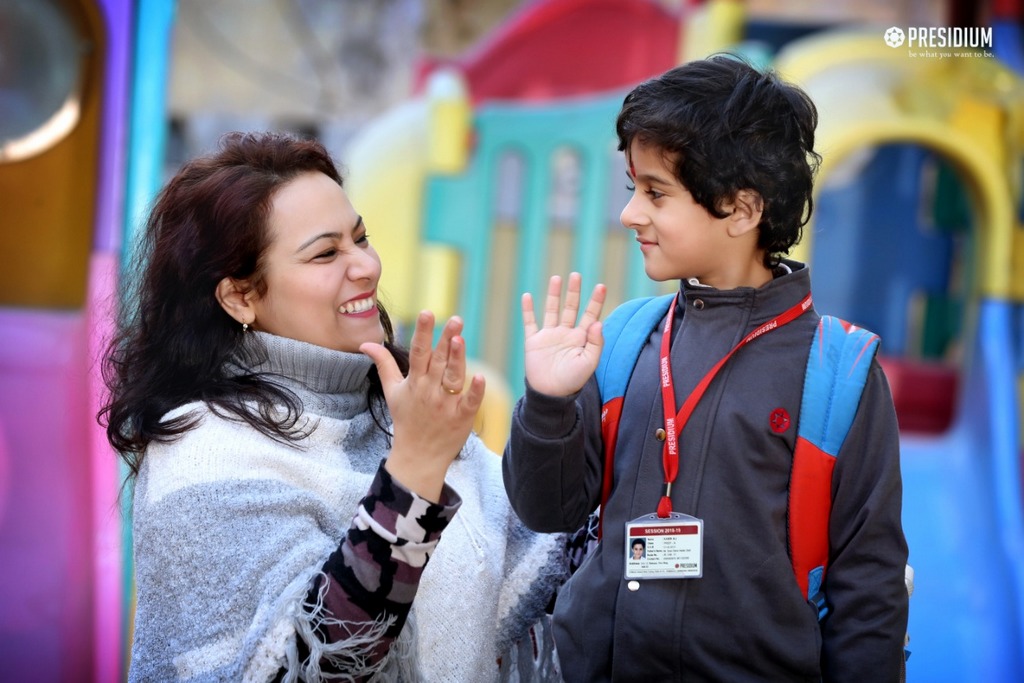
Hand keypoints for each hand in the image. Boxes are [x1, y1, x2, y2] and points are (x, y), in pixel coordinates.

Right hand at [361, 311, 484, 500]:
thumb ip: (383, 364)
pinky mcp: (462, 417)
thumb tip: (365, 343)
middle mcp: (430, 391)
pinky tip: (480, 377)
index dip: (423, 332)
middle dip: (446, 339)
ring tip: (460, 339)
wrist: (418, 456)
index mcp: (415, 382)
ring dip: (458, 359)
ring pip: (453, 377)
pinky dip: (474, 391)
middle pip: (439, 361)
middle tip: (456, 319)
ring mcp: (446, 404)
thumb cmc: (406, 420)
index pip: (418, 352)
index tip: (427, 313)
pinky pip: (469, 402)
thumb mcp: (392, 391)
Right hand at [522, 272, 605, 395]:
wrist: (550, 394)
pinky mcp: (534, 341)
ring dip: (554, 294)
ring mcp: (549, 336)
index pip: (590, 315)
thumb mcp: (589, 363)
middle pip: (571, 307)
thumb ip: (595, 343)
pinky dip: (528, 310)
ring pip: (552, 310)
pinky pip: (530, 322)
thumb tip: (597, 322)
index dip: (595, 301)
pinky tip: (527, 296)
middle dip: (574, 291)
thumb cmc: (572, 381)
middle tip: (576, 275)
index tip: (601, 286)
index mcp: (581, 338)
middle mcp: (566, 333)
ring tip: (556, 278)